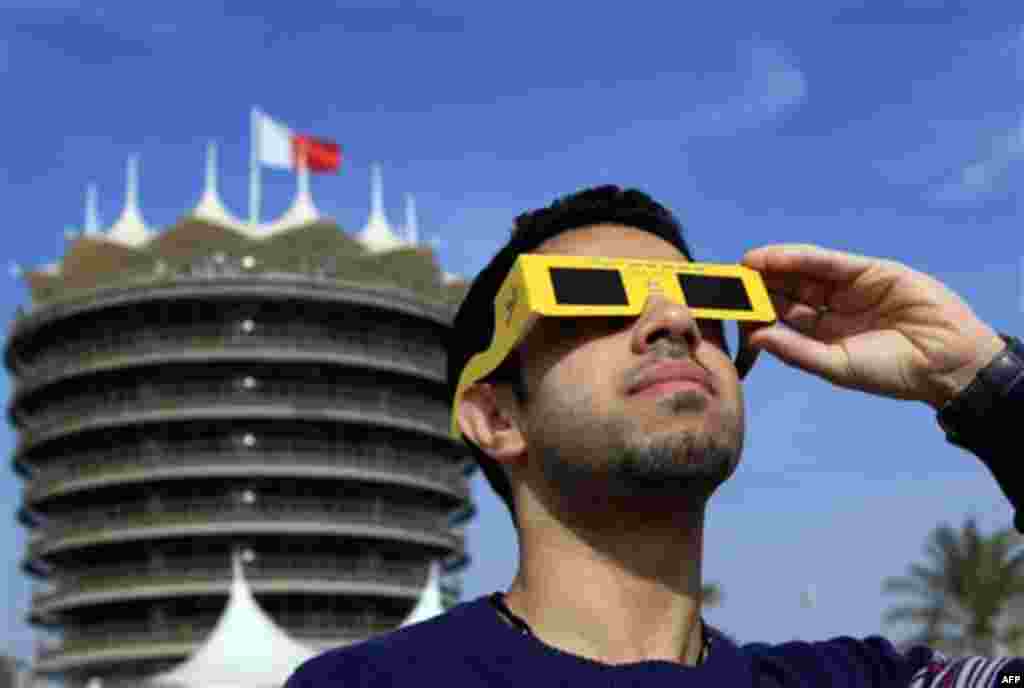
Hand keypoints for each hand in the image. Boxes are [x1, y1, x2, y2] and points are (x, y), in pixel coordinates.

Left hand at [740, 244, 1005, 408]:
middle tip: (726, 281)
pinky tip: (773, 257)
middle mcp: (832, 309)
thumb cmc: (892, 373)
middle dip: (758, 286)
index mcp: (822, 335)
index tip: (725, 308)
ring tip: (744, 265)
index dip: (754, 312)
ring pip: (803, 274)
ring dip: (773, 267)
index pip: (780, 319)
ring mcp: (850, 289)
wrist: (946, 362)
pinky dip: (800, 257)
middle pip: (787, 292)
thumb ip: (796, 351)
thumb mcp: (837, 366)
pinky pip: (828, 262)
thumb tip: (755, 338)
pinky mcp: (870, 271)